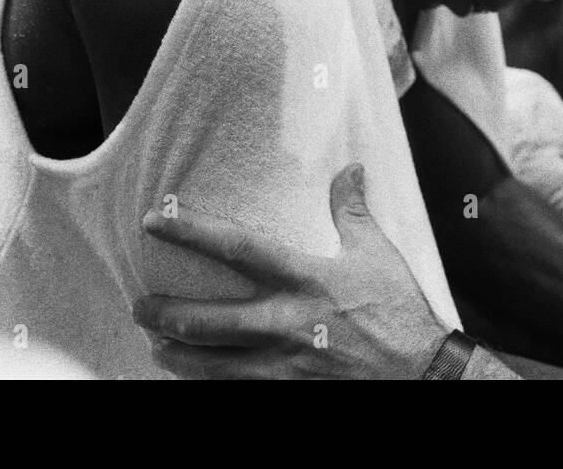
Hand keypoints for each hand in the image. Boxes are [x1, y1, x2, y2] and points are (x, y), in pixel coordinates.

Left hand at [133, 164, 449, 378]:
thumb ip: (352, 210)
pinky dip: (209, 384)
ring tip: (159, 347)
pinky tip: (198, 377)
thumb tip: (350, 168)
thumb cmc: (399, 311)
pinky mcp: (287, 393)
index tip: (155, 221)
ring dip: (176, 356)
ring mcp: (282, 366)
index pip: (236, 248)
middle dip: (163, 314)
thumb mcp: (377, 253)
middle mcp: (284, 323)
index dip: (191, 232)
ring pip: (210, 366)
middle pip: (206, 320)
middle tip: (141, 306)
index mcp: (304, 279)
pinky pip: (235, 390)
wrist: (421, 373)